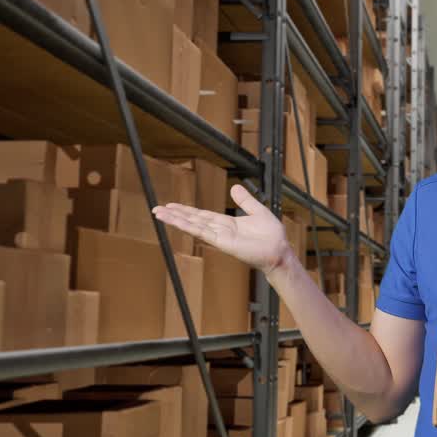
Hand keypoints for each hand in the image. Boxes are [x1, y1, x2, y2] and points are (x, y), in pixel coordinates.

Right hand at [153, 184, 292, 273]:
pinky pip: (202, 232)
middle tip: (157, 209)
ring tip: (159, 213)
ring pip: (193, 225)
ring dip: (176, 219)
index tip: (172, 205)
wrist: (279, 250)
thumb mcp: (257, 211)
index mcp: (226, 223)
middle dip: (175, 215)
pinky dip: (188, 226)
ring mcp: (219, 237)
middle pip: (193, 220)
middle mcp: (219, 230)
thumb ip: (245, 201)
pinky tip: (175, 221)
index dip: (186, 210)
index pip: (202, 215)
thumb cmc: (271, 235)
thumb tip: (234, 187)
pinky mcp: (222, 242)